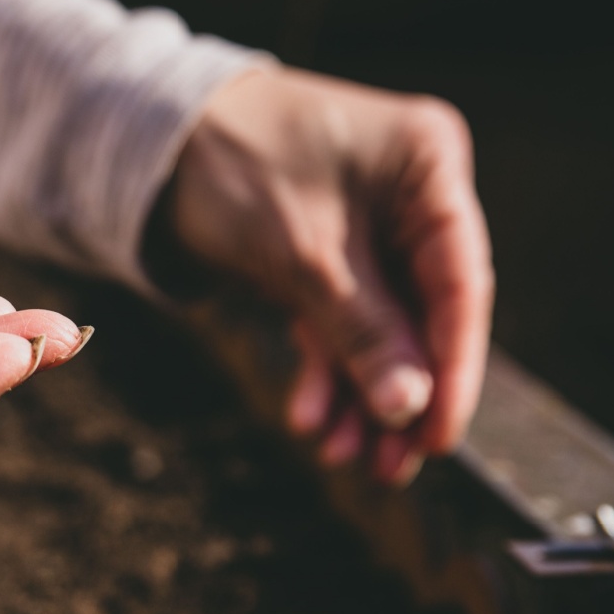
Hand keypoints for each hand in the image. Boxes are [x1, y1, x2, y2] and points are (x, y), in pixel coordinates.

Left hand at [165, 67, 493, 483]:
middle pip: (423, 315)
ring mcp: (370, 228)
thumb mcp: (305, 257)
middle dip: (401, 397)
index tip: (438, 439)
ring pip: (380, 330)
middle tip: (391, 471)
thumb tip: (411, 410)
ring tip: (340, 458)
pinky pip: (339, 325)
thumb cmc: (235, 167)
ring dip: (361, 398)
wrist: (152, 143)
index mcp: (430, 167)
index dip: (453, 369)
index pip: (460, 283)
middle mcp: (412, 196)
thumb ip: (364, 332)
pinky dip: (326, 372)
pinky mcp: (327, 258)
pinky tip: (309, 419)